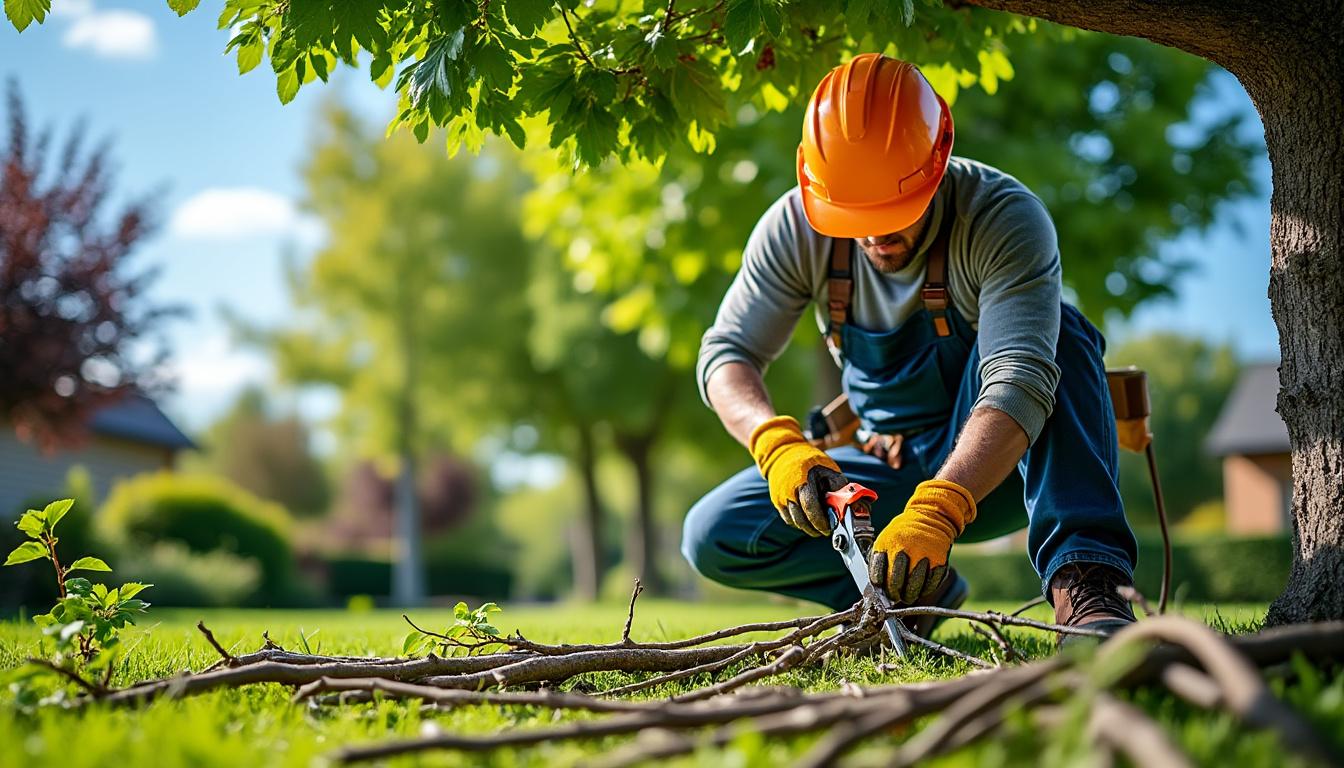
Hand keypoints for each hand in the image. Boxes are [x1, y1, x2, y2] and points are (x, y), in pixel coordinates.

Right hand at [749, 416, 847, 536]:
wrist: (783, 453)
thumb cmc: (810, 461)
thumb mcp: (828, 469)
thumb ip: (838, 487)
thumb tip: (850, 505)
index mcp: (802, 482)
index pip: (810, 508)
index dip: (820, 522)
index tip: (829, 528)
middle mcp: (788, 492)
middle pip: (801, 519)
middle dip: (815, 528)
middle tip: (826, 530)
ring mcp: (780, 498)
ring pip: (794, 522)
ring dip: (807, 527)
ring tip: (818, 527)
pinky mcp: (776, 502)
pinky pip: (788, 518)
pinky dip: (799, 522)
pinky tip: (808, 520)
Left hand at [869, 479, 975, 602]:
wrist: (930, 516)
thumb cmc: (903, 533)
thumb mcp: (886, 539)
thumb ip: (879, 559)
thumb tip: (876, 585)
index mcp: (887, 544)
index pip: (878, 572)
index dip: (879, 585)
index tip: (881, 589)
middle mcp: (904, 549)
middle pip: (896, 582)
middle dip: (894, 594)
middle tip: (895, 597)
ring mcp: (922, 555)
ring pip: (914, 586)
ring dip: (910, 595)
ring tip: (908, 595)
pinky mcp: (938, 560)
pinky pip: (931, 584)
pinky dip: (925, 590)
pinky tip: (921, 589)